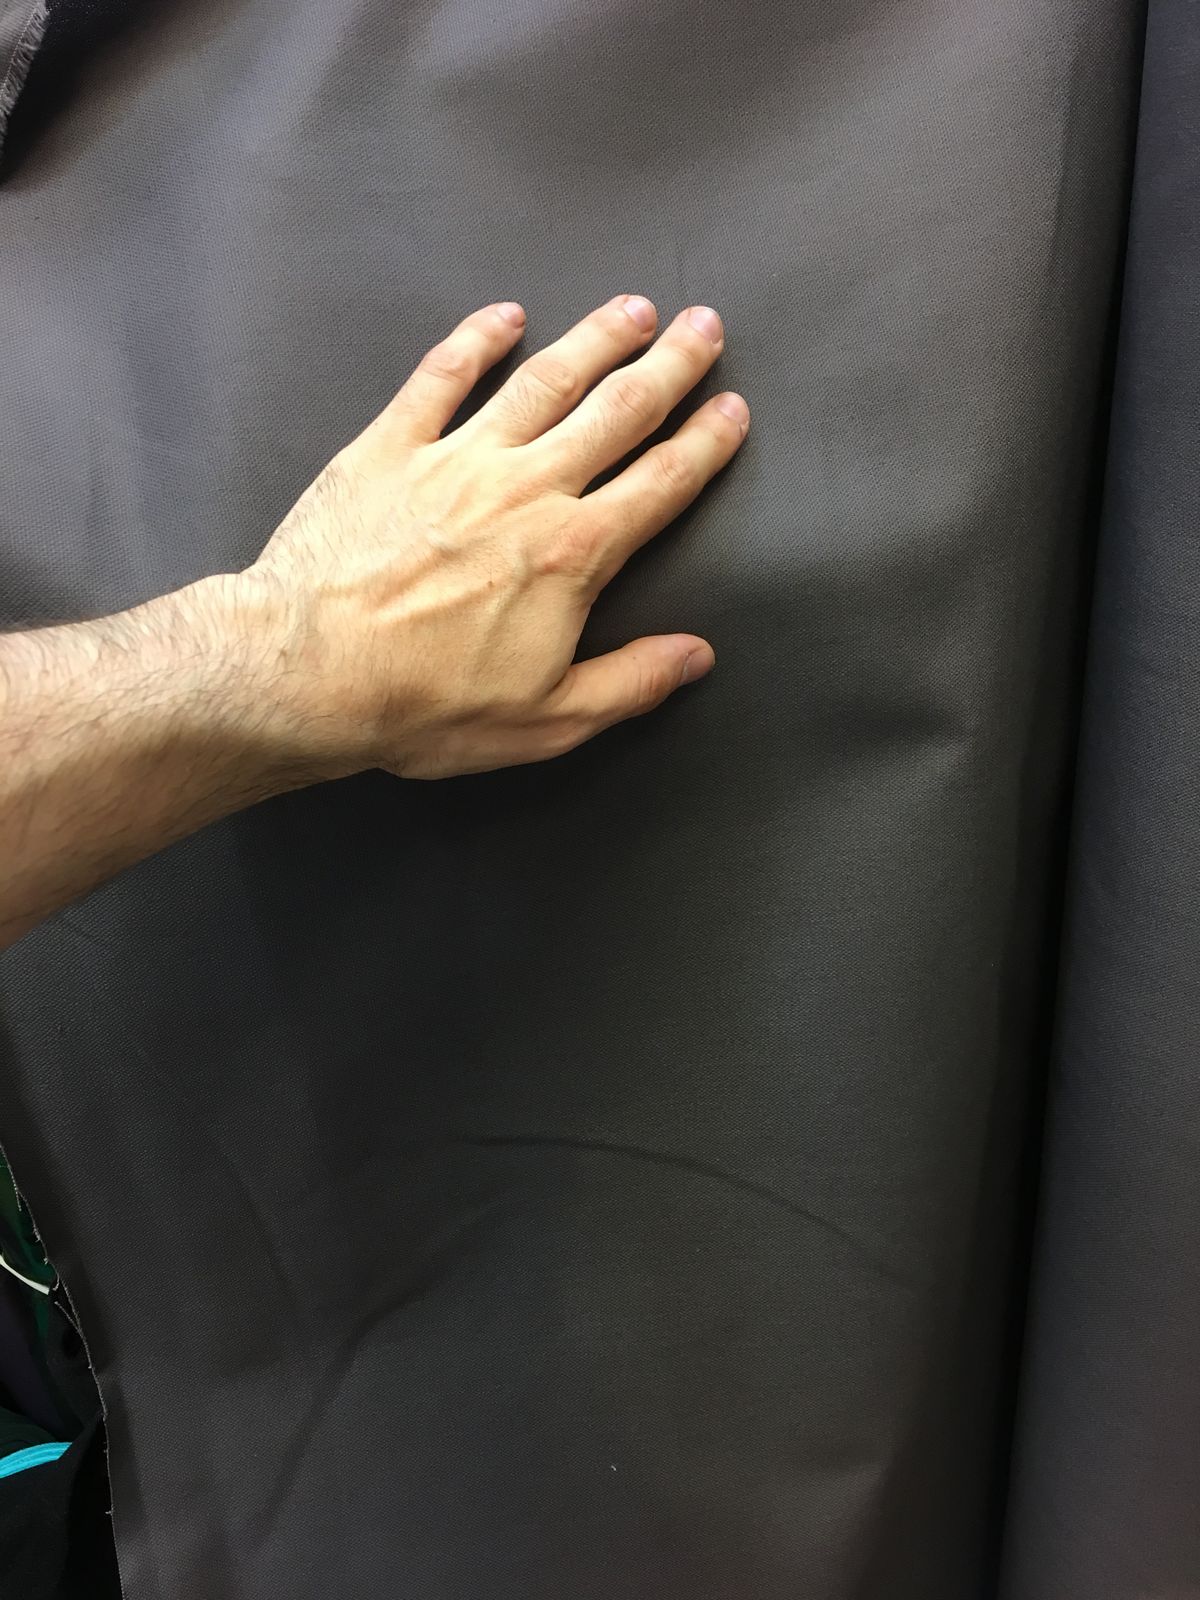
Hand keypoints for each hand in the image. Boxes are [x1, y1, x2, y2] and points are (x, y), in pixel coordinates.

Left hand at [249, 294, 748, 778]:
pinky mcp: (389, 447)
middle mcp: (525, 489)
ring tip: (632, 308)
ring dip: (594, 340)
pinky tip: (505, 315)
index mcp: (572, 554)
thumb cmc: (425, 706)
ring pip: (543, 381)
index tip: (732, 410)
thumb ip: (631, 683)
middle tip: (704, 327)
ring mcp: (456, 459)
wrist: (305, 675)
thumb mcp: (547, 721)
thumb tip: (697, 655)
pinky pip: (441, 377)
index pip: (659, 485)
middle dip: (668, 367)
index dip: (704, 445)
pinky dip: (475, 340)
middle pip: (615, 412)